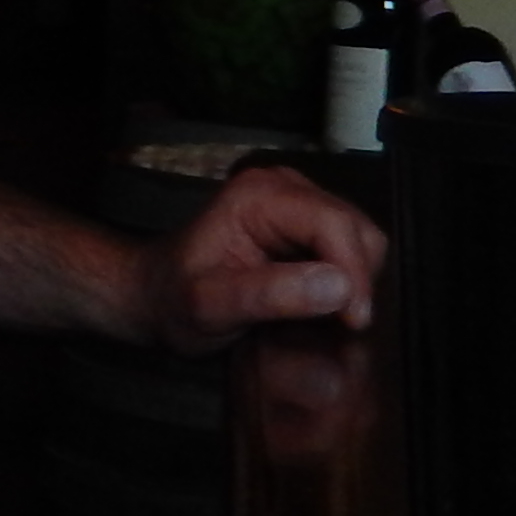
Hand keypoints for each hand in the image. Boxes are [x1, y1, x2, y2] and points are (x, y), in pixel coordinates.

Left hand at [129, 163, 383, 352]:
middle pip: (356, 228)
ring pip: (360, 239)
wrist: (154, 296)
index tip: (353, 321)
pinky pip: (349, 249)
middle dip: (360, 279)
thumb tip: (339, 288)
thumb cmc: (173, 300)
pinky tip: (330, 308)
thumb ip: (270, 295)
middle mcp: (286, 188)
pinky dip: (349, 280)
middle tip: (346, 327)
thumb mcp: (210, 305)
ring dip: (358, 281)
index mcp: (260, 195)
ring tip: (336, 321)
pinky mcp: (307, 225)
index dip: (354, 272)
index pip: (333, 224)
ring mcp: (300, 203)